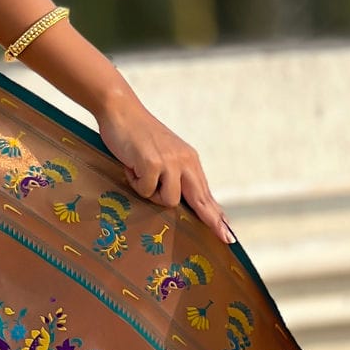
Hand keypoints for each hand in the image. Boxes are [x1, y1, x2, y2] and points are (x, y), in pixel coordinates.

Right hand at [94, 87, 234, 244]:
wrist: (121, 110)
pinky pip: (145, 190)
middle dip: (212, 221)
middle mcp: (184, 161)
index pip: (205, 193)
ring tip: (139, 174)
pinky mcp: (153, 163)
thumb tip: (179, 201)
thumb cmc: (137, 135)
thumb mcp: (162, 155)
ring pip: (168, 200)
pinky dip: (134, 182)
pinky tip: (130, 165)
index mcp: (189, 160)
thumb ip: (173, 175)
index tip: (228, 232)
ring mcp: (170, 162)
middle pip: (201, 200)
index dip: (216, 214)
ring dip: (150, 193)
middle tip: (226, 238)